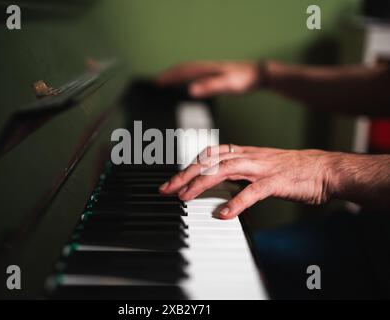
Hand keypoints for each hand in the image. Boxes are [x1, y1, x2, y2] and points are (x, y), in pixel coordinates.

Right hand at [156, 61, 260, 97]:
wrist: (260, 74)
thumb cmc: (244, 80)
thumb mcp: (226, 85)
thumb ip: (209, 87)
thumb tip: (190, 90)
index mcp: (206, 69)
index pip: (183, 71)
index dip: (170, 76)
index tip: (157, 82)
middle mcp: (208, 68)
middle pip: (184, 69)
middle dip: (170, 75)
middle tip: (158, 82)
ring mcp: (213, 71)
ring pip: (191, 71)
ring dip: (178, 75)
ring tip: (169, 82)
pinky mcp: (218, 75)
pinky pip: (199, 75)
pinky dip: (190, 78)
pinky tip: (192, 86)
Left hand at [159, 145, 337, 218]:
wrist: (325, 169)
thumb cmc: (292, 170)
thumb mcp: (259, 166)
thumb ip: (238, 172)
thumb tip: (217, 183)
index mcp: (244, 152)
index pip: (209, 154)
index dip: (188, 165)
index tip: (171, 180)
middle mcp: (249, 156)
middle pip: (210, 160)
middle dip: (186, 174)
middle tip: (167, 189)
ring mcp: (262, 167)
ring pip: (225, 170)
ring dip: (202, 183)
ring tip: (185, 197)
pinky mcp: (277, 181)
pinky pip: (253, 191)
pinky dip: (237, 202)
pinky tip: (223, 214)